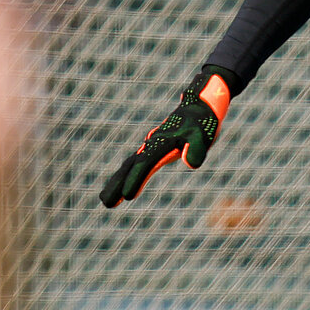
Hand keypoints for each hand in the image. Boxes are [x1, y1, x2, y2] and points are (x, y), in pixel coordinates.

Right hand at [99, 68, 232, 206]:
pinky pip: (138, 163)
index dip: (136, 179)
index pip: (145, 164)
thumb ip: (197, 148)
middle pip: (130, 166)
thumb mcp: (204, 135)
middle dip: (118, 184)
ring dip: (119, 181)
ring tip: (107, 200)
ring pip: (131, 165)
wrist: (200, 106)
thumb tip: (191, 163)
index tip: (126, 196)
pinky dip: (129, 174)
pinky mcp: (156, 148)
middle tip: (105, 202)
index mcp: (162, 142)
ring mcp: (152, 146)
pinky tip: (125, 186)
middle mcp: (152, 144)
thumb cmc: (203, 122)